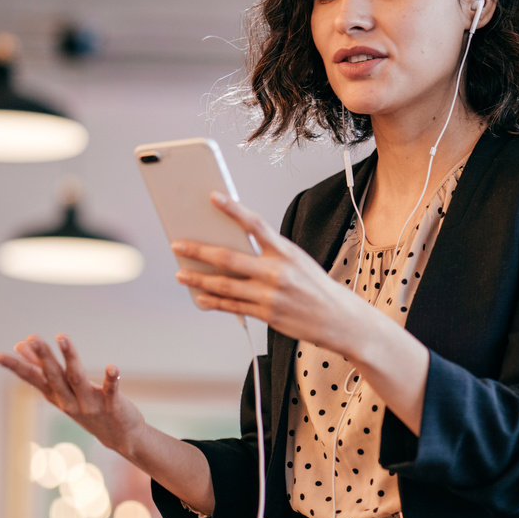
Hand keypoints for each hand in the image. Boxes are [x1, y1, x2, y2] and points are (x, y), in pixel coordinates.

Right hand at [0, 334, 145, 455]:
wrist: (121, 438)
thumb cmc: (89, 409)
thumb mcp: (63, 392)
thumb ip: (43, 370)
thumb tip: (22, 347)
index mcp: (56, 396)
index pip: (32, 379)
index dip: (15, 367)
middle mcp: (69, 401)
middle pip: (54, 376)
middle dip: (43, 357)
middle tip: (32, 338)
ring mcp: (90, 404)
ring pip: (77, 379)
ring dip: (70, 358)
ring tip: (62, 337)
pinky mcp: (112, 406)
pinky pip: (111, 391)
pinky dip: (112, 379)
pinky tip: (112, 367)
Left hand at [172, 193, 380, 354]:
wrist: (341, 320)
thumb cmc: (317, 288)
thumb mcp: (298, 262)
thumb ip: (269, 255)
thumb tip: (233, 249)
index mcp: (286, 252)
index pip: (254, 224)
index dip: (232, 209)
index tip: (212, 197)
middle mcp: (276, 272)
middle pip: (228, 257)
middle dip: (198, 250)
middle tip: (178, 244)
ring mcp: (270, 295)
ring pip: (224, 285)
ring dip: (198, 278)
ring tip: (181, 273)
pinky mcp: (267, 315)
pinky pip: (233, 306)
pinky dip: (214, 301)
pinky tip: (200, 297)